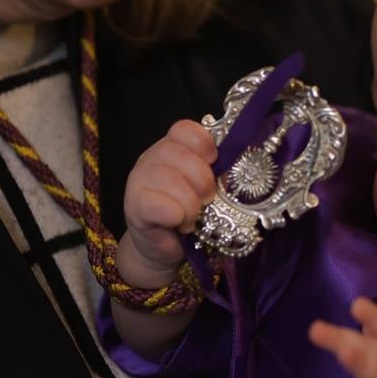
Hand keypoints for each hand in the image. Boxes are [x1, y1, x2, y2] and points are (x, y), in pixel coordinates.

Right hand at [120, 119, 216, 282]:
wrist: (164, 247)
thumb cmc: (189, 214)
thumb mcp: (207, 189)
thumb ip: (218, 172)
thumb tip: (243, 166)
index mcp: (173, 147)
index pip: (185, 129)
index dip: (204, 144)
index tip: (214, 163)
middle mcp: (153, 158)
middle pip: (178, 153)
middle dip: (202, 179)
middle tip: (207, 199)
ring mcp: (139, 180)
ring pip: (169, 179)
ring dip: (190, 203)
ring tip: (193, 217)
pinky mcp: (134, 206)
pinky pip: (156, 204)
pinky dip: (175, 215)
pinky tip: (179, 223)